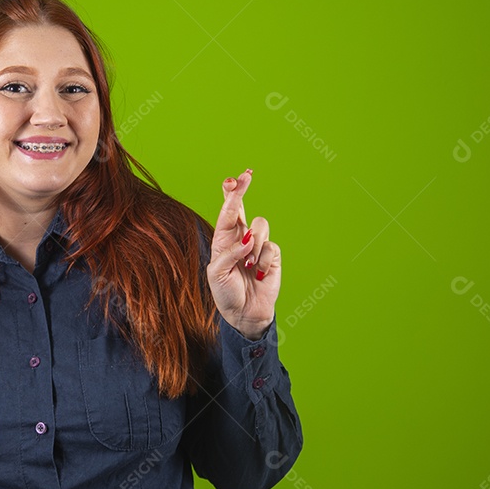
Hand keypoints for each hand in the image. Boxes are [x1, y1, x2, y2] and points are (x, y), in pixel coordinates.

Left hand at [205, 168, 281, 339]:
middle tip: (246, 175)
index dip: (230, 194)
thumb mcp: (217, 274)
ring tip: (248, 265)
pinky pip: (271, 247)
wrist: (244, 313)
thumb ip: (230, 253)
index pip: (226, 212)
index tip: (232, 179)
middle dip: (242, 189)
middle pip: (241, 207)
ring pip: (260, 225)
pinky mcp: (272, 255)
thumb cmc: (225, 293)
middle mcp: (239, 237)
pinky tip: (259, 274)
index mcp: (222, 239)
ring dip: (254, 245)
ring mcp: (257, 245)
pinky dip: (263, 261)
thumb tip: (248, 239)